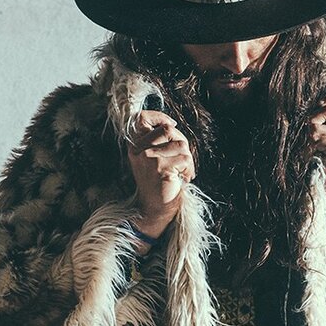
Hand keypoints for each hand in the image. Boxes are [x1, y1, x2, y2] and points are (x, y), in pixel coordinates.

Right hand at [127, 111, 195, 238]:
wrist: (155, 208)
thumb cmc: (159, 182)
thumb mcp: (152, 158)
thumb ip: (158, 141)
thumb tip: (171, 124)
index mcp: (135, 145)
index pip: (142, 118)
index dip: (159, 116)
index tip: (172, 125)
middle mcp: (139, 150)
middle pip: (168, 130)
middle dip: (182, 142)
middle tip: (184, 159)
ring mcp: (148, 158)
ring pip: (181, 144)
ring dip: (188, 158)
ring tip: (183, 171)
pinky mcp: (160, 168)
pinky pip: (185, 159)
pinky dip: (189, 169)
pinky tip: (184, 178)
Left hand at [308, 92, 325, 242]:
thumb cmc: (322, 172)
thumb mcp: (321, 145)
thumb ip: (320, 128)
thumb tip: (308, 110)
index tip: (318, 111)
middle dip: (312, 118)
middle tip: (309, 137)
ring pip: (319, 118)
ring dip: (308, 132)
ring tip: (311, 147)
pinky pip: (316, 132)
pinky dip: (308, 142)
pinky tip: (313, 154)